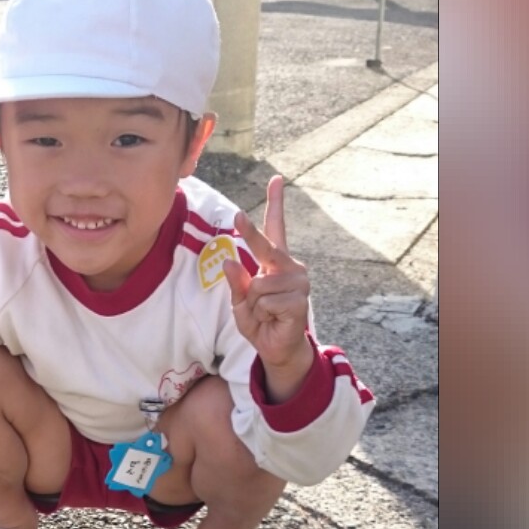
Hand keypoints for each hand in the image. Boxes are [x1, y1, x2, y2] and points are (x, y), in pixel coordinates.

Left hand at [225, 176, 312, 392]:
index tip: (276, 179)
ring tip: (265, 313)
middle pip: (265, 247)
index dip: (276, 204)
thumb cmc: (260, 322)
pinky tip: (274, 319)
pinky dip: (262, 314)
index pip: (276, 229)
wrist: (277, 349)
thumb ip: (236, 283)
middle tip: (238, 216)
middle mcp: (290, 267)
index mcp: (275, 263)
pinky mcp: (299, 300)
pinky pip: (265, 301)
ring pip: (258, 284)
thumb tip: (229, 261)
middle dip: (250, 233)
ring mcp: (298, 283)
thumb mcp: (240, 303)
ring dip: (253, 304)